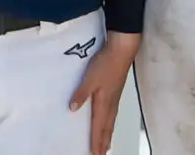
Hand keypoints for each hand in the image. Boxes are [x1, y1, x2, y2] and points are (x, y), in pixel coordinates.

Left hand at [69, 31, 140, 154]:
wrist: (121, 50)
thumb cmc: (106, 64)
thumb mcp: (89, 79)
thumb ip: (81, 94)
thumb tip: (73, 109)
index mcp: (104, 103)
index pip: (99, 127)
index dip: (96, 142)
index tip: (95, 154)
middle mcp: (111, 104)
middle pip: (107, 128)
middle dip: (103, 143)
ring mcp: (115, 98)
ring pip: (111, 122)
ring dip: (108, 135)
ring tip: (107, 145)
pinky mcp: (116, 92)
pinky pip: (113, 114)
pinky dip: (111, 123)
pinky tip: (109, 122)